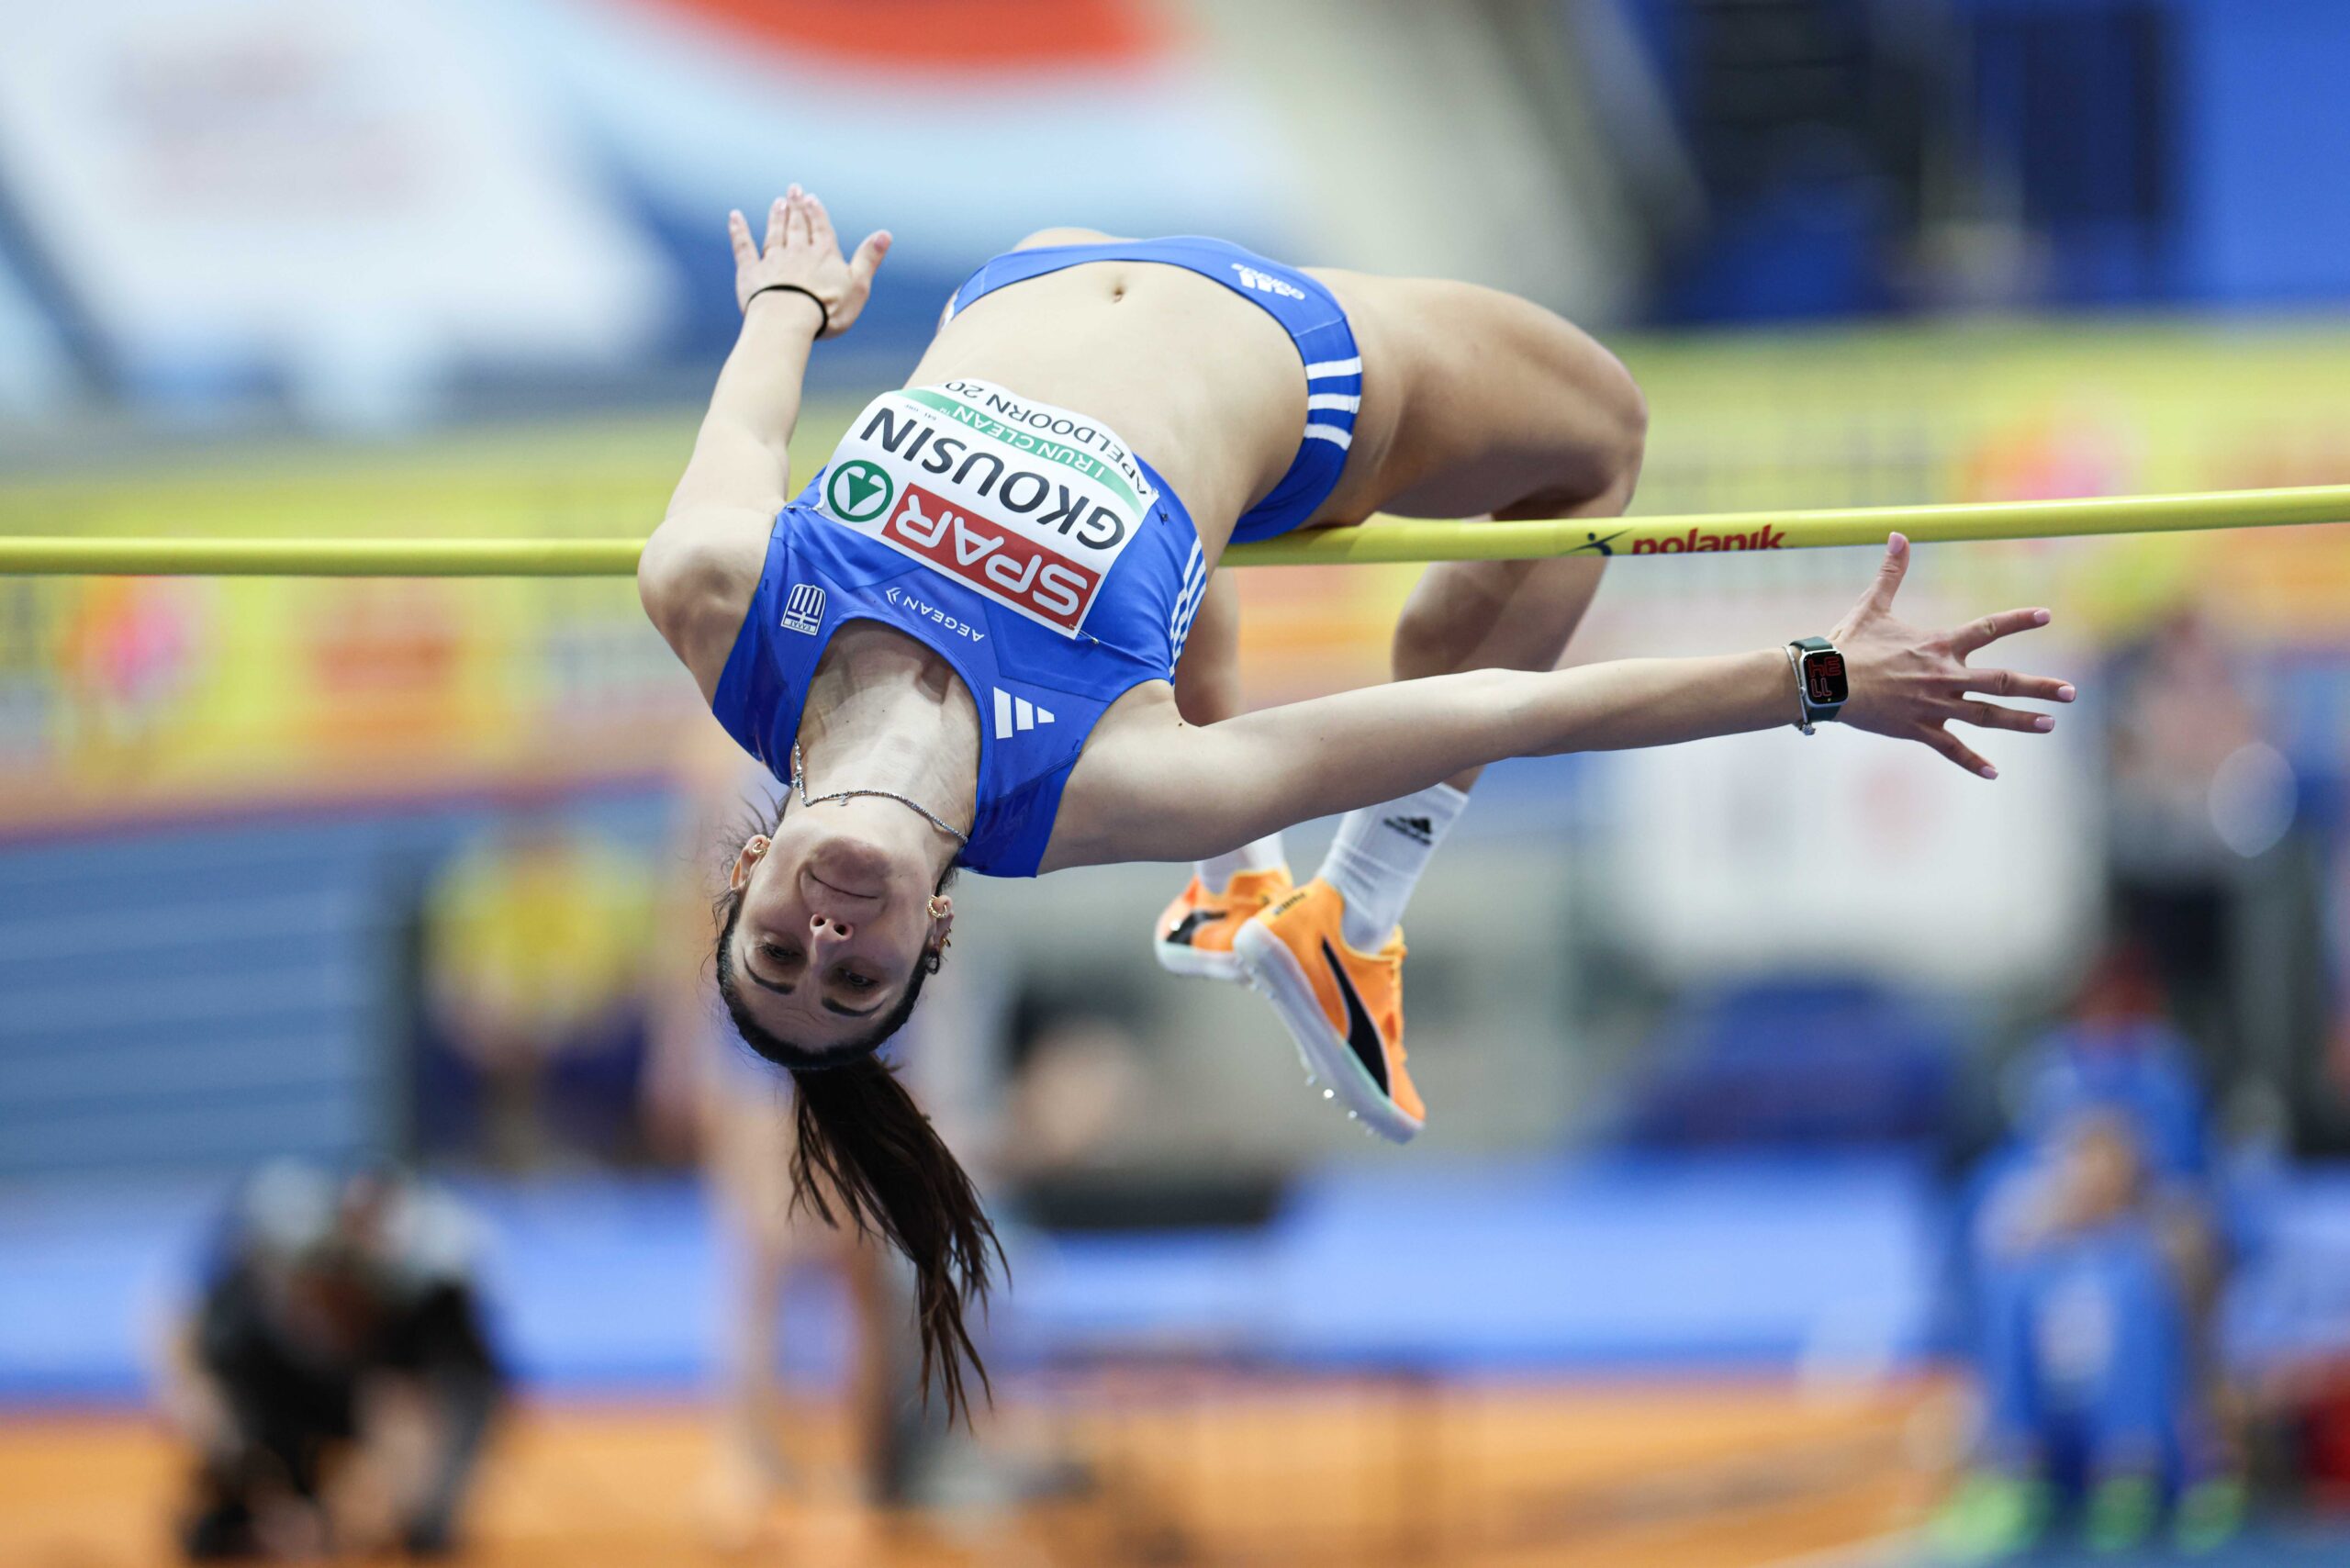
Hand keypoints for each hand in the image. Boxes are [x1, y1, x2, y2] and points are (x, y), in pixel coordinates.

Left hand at [728, 185, 889, 337]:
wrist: (789, 320)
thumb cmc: (827, 309)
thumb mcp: (858, 285)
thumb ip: (869, 259)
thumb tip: (885, 234)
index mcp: (824, 255)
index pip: (821, 228)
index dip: (817, 213)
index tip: (811, 198)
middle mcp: (798, 252)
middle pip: (797, 225)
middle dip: (796, 207)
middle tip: (793, 189)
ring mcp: (773, 260)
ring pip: (775, 233)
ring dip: (776, 217)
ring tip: (777, 203)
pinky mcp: (751, 272)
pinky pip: (744, 247)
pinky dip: (739, 231)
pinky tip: (735, 217)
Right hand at [1827, 533, 2076, 777]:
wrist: (1827, 682)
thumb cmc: (1849, 643)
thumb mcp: (1873, 605)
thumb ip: (1892, 572)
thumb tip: (1898, 534)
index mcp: (1939, 645)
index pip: (1988, 629)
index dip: (2018, 620)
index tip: (2046, 615)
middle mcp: (1945, 676)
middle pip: (2003, 681)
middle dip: (2040, 687)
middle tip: (2070, 693)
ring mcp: (1935, 706)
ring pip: (1988, 715)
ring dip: (2022, 720)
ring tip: (2050, 724)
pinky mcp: (1919, 729)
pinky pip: (1951, 748)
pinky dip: (1972, 761)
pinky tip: (1993, 773)